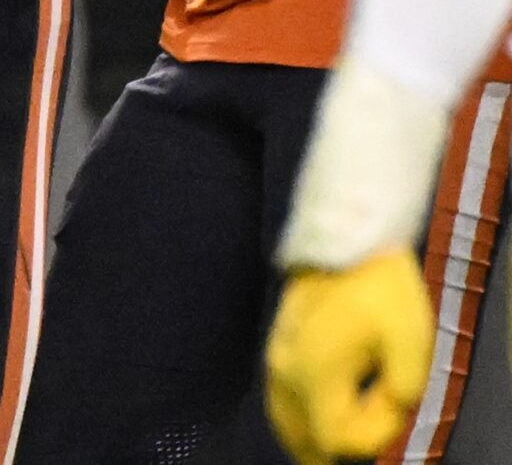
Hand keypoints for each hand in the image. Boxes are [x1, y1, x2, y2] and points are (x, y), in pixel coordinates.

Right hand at [265, 250, 434, 464]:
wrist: (343, 243)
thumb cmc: (379, 290)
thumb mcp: (411, 340)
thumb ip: (405, 388)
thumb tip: (393, 407)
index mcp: (315, 373)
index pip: (336, 438)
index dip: (373, 435)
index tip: (396, 404)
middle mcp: (286, 372)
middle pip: (302, 440)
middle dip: (339, 448)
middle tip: (373, 433)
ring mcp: (276, 359)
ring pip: (284, 423)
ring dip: (312, 442)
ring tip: (343, 444)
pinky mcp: (277, 348)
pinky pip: (278, 402)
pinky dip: (296, 422)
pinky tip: (313, 424)